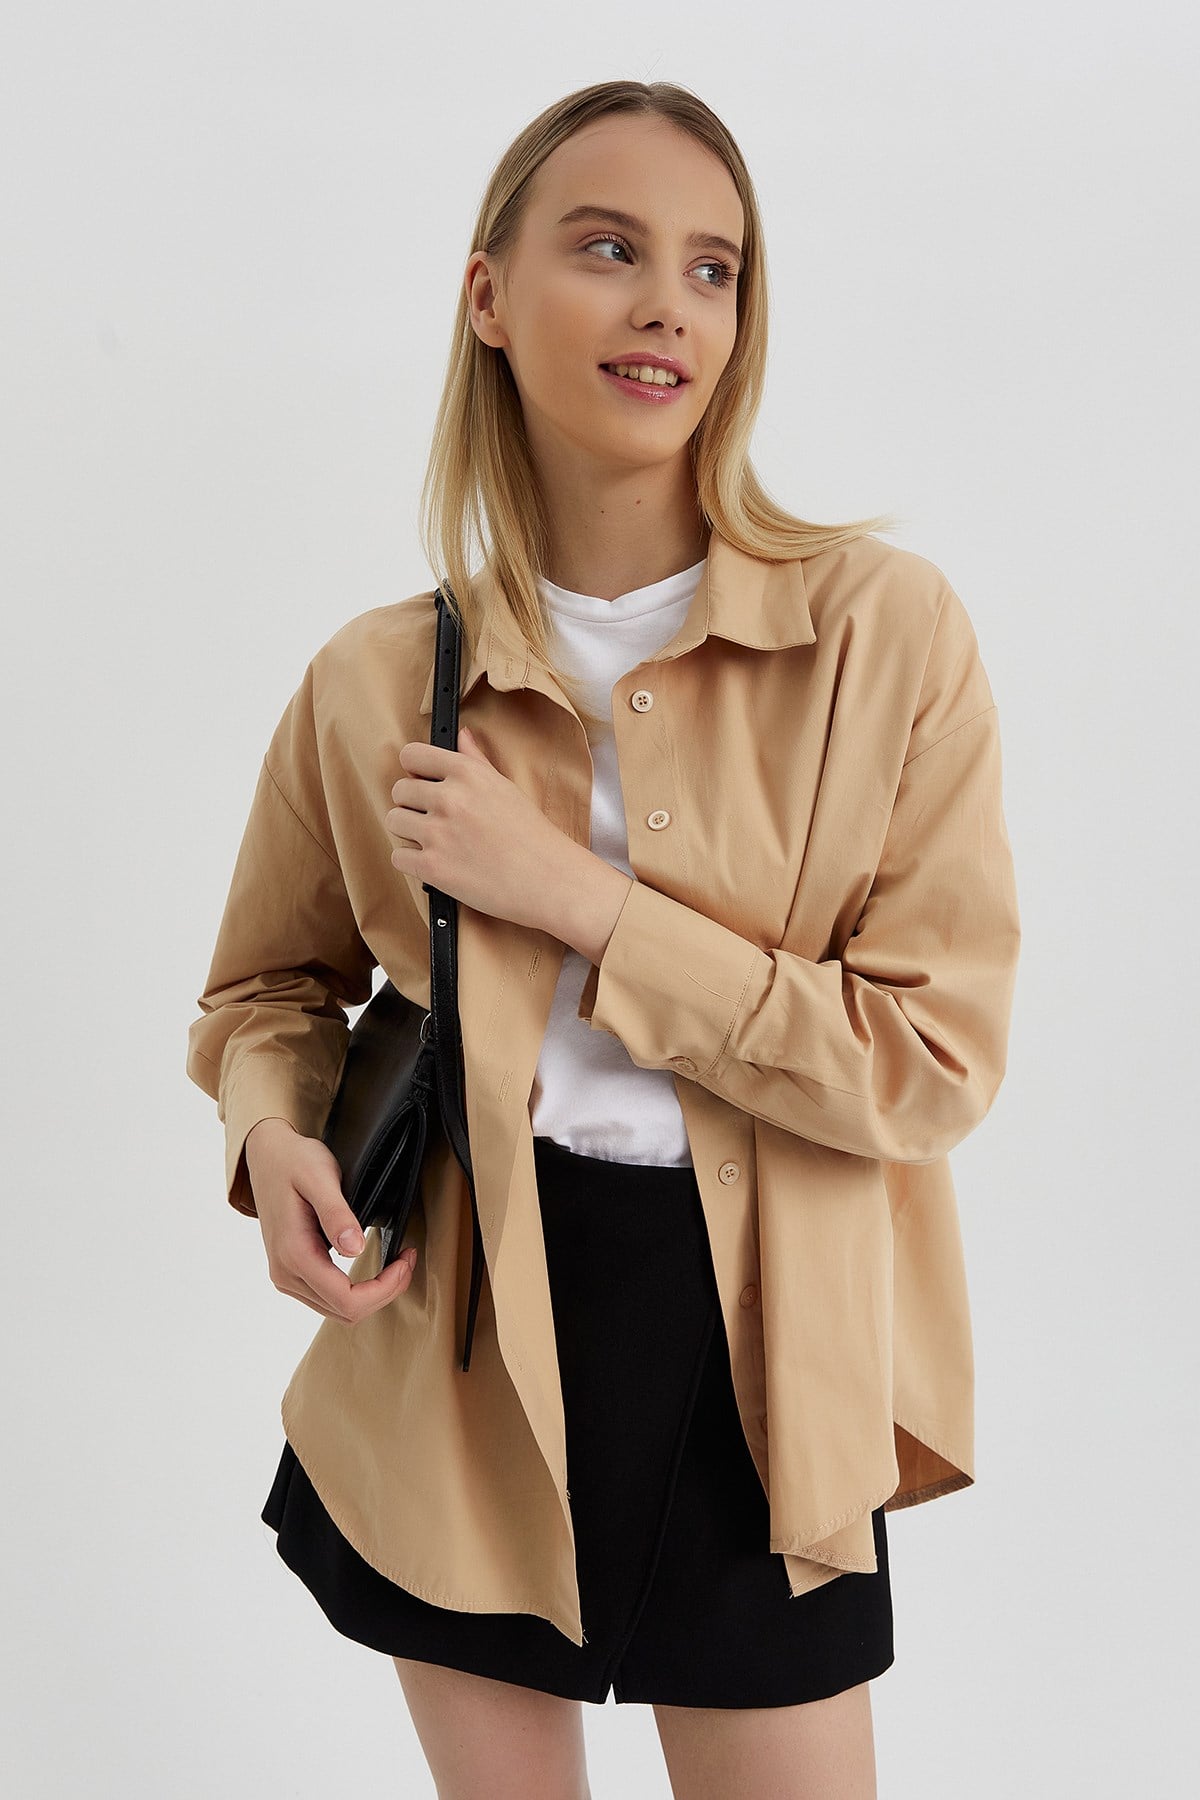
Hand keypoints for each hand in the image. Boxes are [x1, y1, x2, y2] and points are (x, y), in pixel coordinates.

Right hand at [244, 1118, 416, 1322]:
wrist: (267, 1157)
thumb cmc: (294, 1161)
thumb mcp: (320, 1177)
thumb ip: (336, 1214)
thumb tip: (354, 1249)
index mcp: (294, 1254)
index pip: (346, 1299)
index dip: (383, 1289)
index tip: (404, 1261)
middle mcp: (285, 1273)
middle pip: (344, 1311)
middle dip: (384, 1293)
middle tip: (407, 1261)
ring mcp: (286, 1276)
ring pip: (337, 1310)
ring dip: (372, 1295)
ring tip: (396, 1265)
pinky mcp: (291, 1272)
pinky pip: (327, 1299)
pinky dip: (356, 1291)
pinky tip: (373, 1268)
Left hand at [385, 725, 583, 933]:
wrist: (548, 879)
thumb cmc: (532, 836)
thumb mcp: (505, 787)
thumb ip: (475, 760)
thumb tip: (461, 736)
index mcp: (466, 773)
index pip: (411, 755)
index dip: (414, 770)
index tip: (421, 781)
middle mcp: (448, 799)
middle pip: (399, 791)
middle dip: (412, 805)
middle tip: (434, 819)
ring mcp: (437, 833)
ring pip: (394, 822)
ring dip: (409, 832)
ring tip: (436, 841)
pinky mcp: (432, 868)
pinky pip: (398, 858)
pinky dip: (412, 863)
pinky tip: (436, 862)